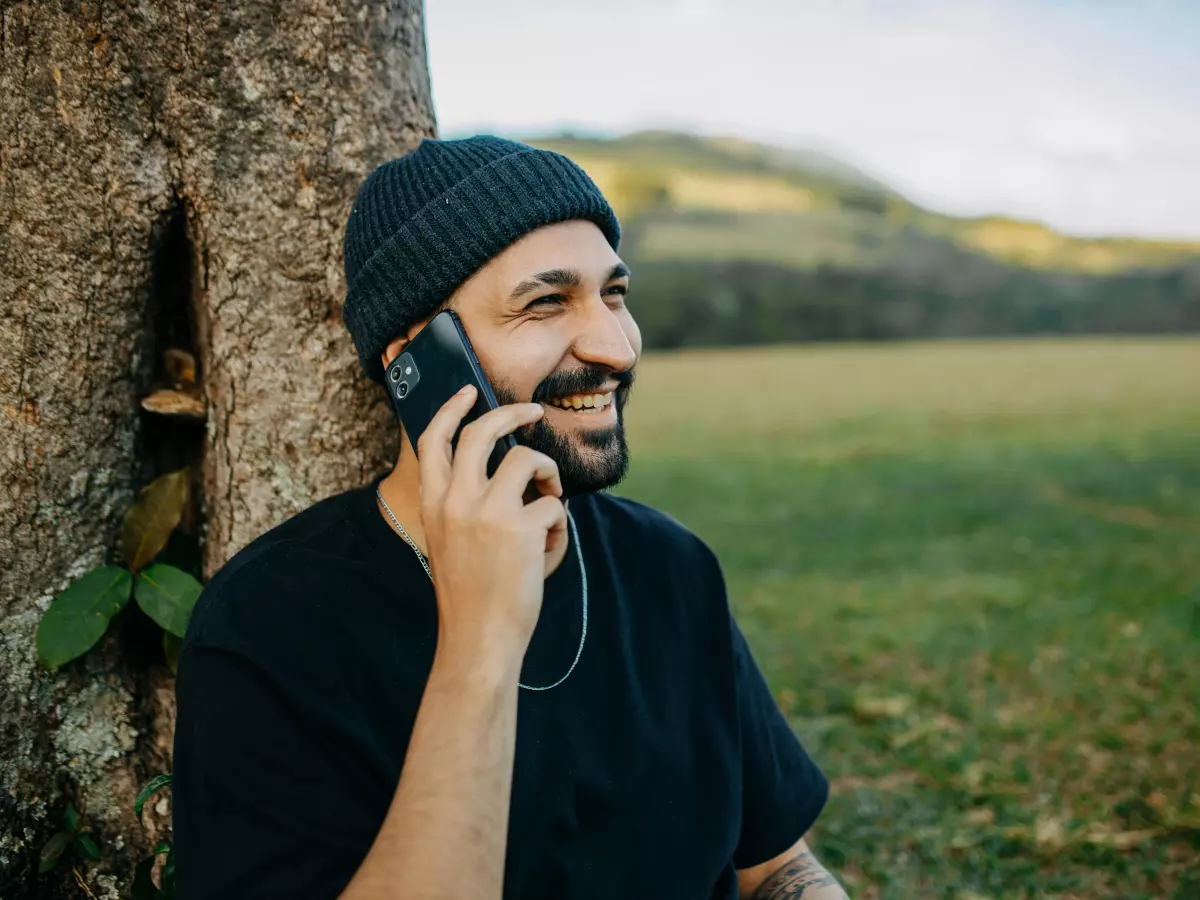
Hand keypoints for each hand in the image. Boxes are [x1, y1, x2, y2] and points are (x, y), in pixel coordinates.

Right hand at [416, 385, 567, 670]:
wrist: (478, 638)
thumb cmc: (470, 592)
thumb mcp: (449, 539)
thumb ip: (465, 501)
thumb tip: (507, 464)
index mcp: (433, 502)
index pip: (433, 439)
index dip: (451, 409)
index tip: (470, 393)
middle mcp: (456, 499)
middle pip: (483, 431)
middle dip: (513, 412)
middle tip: (534, 412)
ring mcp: (488, 511)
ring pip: (526, 459)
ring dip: (547, 472)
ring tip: (550, 497)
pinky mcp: (522, 527)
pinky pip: (554, 504)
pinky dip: (558, 524)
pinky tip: (547, 550)